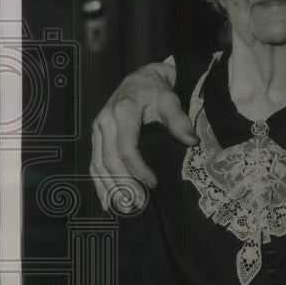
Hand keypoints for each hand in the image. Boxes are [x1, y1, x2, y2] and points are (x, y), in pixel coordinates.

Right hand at [90, 61, 196, 210]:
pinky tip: (105, 200)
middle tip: (137, 204)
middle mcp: (104, 120)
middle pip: (110, 160)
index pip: (126, 148)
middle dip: (122, 184)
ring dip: (108, 187)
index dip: (138, 169)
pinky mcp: (96, 135)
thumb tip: (191, 140)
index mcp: (122, 112)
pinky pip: (94, 161)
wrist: (141, 77)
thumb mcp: (169, 99)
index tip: (153, 184)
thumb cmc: (157, 89)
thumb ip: (179, 120)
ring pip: (98, 163)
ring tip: (121, 207)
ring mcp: (97, 128)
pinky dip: (98, 181)